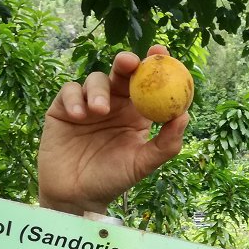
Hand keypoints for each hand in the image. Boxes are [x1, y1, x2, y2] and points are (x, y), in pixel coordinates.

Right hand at [37, 45, 188, 215]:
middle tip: (130, 62)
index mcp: (137, 113)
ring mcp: (88, 104)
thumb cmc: (112, 180)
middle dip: (126, 62)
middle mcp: (115, 104)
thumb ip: (165, 144)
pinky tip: (79, 116)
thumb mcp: (142, 164)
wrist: (76, 196)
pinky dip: (75, 99)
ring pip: (96, 80)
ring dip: (99, 90)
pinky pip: (69, 91)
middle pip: (122, 73)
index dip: (155, 64)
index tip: (160, 52)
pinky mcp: (63, 108)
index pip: (149, 84)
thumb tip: (184, 115)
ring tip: (99, 111)